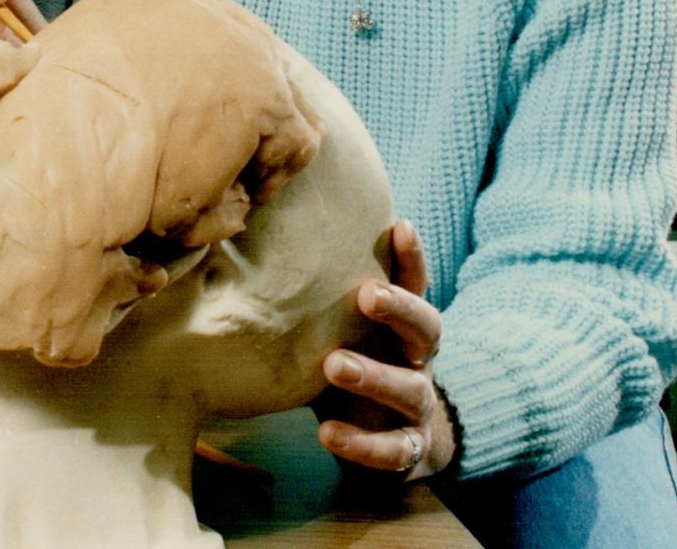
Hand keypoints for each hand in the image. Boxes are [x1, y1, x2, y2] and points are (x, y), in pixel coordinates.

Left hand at [314, 219, 455, 479]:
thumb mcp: (336, 332)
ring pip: (410, 389)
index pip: (414, 286)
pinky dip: (362, 443)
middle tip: (367, 294)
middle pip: (427, 329)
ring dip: (374, 376)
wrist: (384, 440)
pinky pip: (392, 449)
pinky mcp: (408, 449)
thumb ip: (314, 302)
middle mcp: (417, 360)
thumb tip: (249, 250)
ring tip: (334, 365)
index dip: (412, 258)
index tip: (402, 226)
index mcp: (401, 326)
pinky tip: (327, 434)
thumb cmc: (350, 365)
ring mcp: (417, 405)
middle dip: (400, 309)